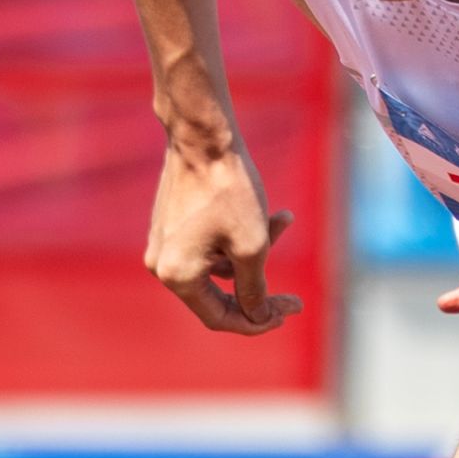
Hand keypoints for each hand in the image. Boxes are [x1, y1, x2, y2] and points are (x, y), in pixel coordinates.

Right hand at [144, 135, 301, 335]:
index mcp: (177, 276)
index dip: (257, 322)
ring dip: (256, 252)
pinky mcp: (173, 224)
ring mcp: (166, 243)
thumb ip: (254, 290)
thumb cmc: (229, 191)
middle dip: (261, 290)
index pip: (220, 317)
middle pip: (221, 294)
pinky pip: (212, 245)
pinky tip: (274, 215)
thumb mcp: (252, 248)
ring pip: (221, 265)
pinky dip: (240, 236)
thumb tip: (258, 318)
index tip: (289, 312)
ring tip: (283, 221)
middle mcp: (163, 264)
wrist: (204, 136)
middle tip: (295, 299)